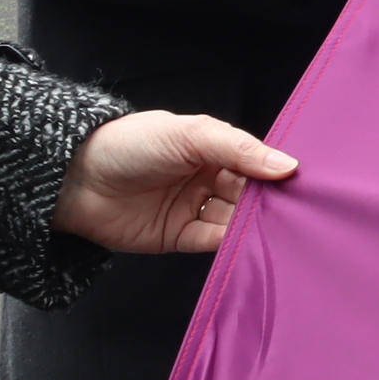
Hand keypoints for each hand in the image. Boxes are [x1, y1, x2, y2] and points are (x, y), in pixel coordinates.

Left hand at [53, 108, 296, 251]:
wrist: (74, 181)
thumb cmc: (129, 145)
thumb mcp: (190, 135)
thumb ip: (239, 149)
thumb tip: (287, 165)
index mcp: (210, 148)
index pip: (253, 161)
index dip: (275, 170)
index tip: (304, 182)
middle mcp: (205, 178)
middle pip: (248, 193)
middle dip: (268, 202)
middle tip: (296, 211)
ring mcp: (192, 208)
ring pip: (234, 219)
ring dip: (252, 225)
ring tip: (278, 230)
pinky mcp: (178, 238)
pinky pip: (212, 242)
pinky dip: (231, 244)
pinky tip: (248, 242)